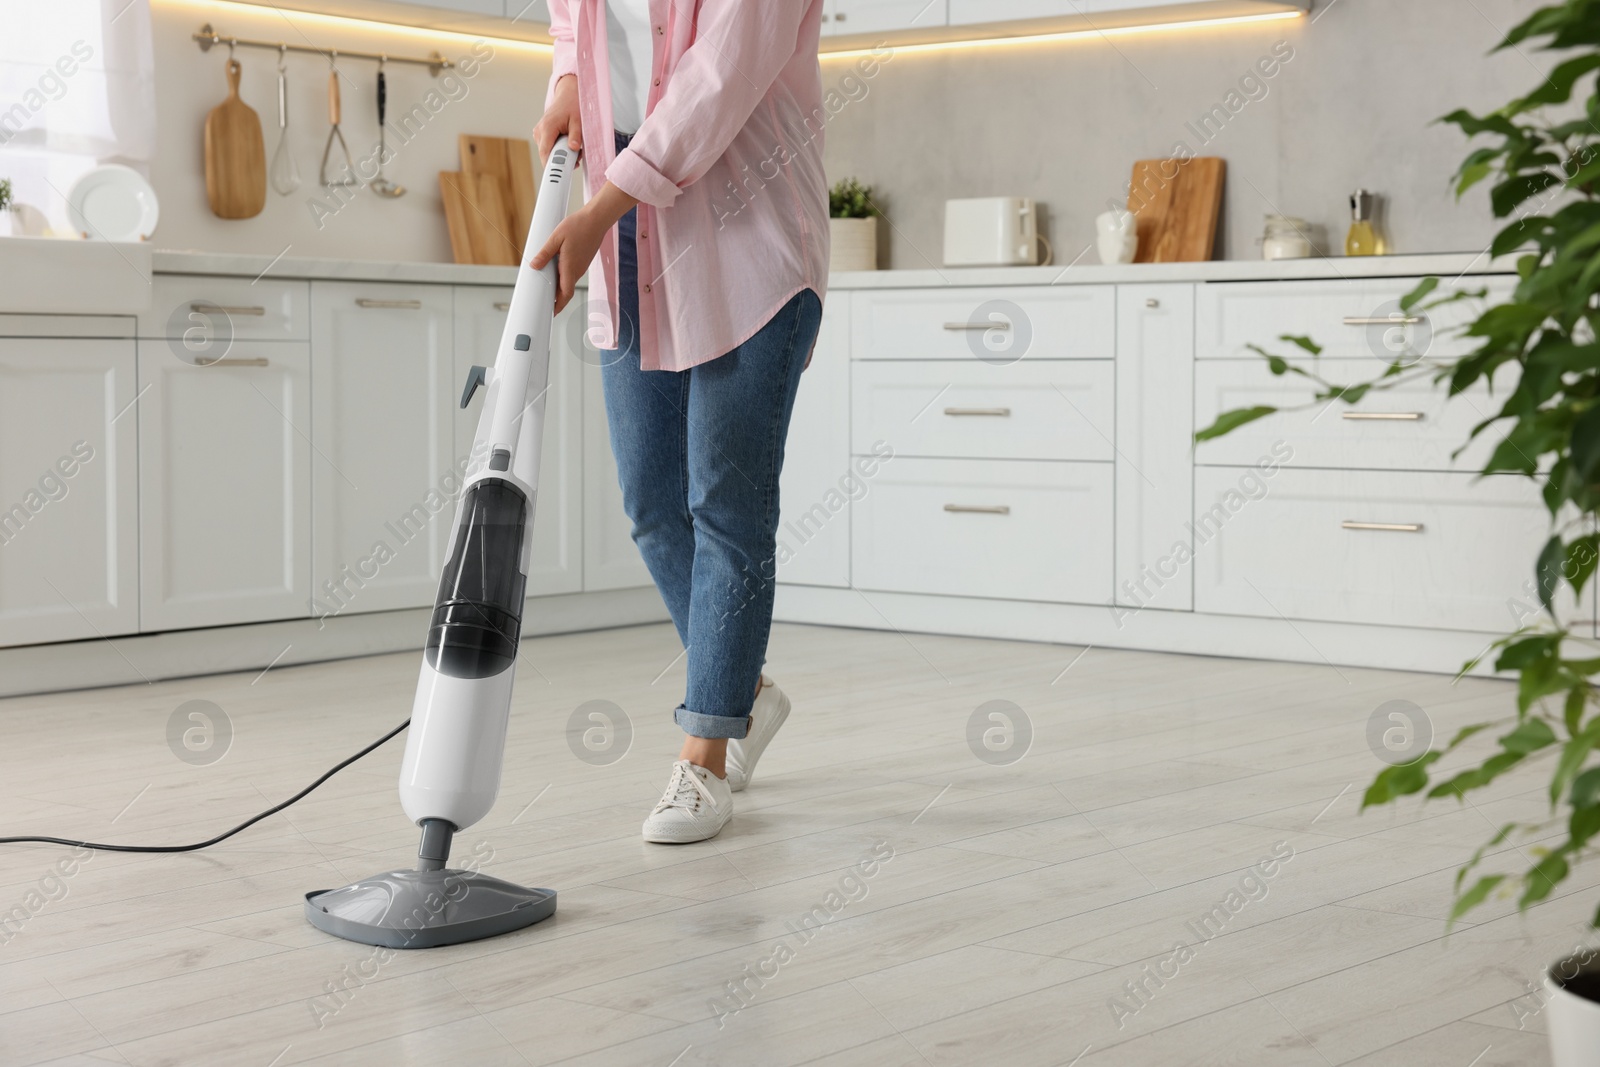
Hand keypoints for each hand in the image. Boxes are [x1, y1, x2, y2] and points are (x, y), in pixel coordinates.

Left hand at [529, 183, 637, 314]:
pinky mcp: (583, 261)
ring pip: (569, 282)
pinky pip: (572, 274)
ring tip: (547, 290)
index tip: (552, 313)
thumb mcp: (556, 238)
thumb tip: (534, 265)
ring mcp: (581, 266)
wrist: (597, 219)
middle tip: (546, 304)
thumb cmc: (578, 226)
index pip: (565, 294)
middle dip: (557, 300)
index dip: (558, 305)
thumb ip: (545, 253)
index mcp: (570, 267)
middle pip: (567, 291)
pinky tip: (556, 272)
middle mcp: (577, 270)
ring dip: (560, 289)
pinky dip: (564, 279)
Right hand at [534, 74, 581, 166]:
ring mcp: (539, 133)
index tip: (558, 176)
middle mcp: (540, 131)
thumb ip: (576, 136)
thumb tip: (574, 148)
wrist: (568, 95)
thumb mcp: (579, 121)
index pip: (545, 154)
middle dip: (562, 160)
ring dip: (562, 154)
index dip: (551, 167)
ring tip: (574, 145)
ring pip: (549, 153)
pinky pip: (550, 148)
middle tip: (577, 156)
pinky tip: (568, 142)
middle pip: (547, 155)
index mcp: (547, 127)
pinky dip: (560, 149)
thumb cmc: (573, 106)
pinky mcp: (542, 135)